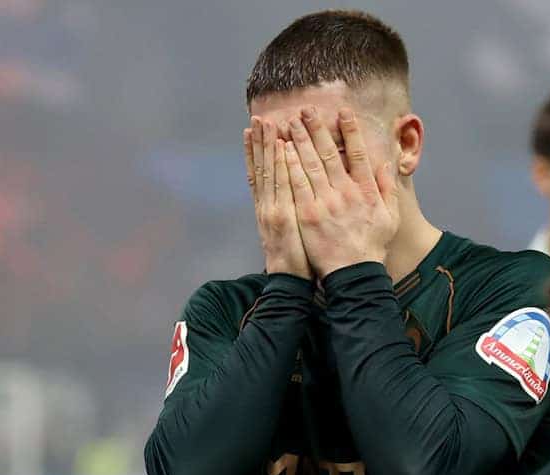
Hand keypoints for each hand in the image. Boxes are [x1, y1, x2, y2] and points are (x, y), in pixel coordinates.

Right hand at [244, 117, 310, 279]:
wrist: (290, 282)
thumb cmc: (296, 257)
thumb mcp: (288, 230)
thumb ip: (287, 210)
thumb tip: (292, 194)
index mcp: (267, 208)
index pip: (259, 174)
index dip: (254, 152)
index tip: (253, 130)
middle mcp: (266, 206)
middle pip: (261, 168)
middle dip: (258, 142)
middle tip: (257, 117)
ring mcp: (272, 210)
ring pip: (269, 172)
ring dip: (266, 146)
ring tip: (265, 123)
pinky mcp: (282, 217)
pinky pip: (282, 186)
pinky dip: (280, 166)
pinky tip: (281, 147)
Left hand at [282, 106, 399, 277]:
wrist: (354, 273)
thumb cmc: (372, 246)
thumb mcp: (390, 216)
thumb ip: (388, 189)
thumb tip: (386, 164)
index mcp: (366, 190)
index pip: (359, 154)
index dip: (351, 131)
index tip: (343, 112)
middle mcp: (346, 192)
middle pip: (330, 153)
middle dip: (317, 128)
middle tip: (307, 109)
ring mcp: (326, 202)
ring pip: (311, 164)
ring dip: (299, 141)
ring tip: (289, 122)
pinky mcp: (309, 214)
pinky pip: (298, 184)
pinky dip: (290, 165)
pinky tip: (281, 150)